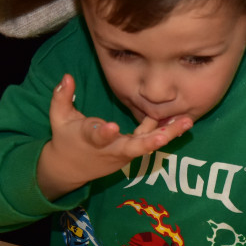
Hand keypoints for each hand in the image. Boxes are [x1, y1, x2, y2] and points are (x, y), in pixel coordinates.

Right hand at [36, 74, 192, 198]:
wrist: (71, 169)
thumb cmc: (66, 138)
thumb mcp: (58, 118)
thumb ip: (61, 97)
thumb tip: (67, 76)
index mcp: (89, 139)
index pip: (97, 136)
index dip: (104, 133)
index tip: (112, 127)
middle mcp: (110, 149)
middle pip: (132, 147)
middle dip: (149, 142)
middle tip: (165, 136)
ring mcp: (123, 153)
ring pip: (147, 145)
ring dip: (167, 134)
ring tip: (186, 122)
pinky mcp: (132, 151)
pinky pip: (149, 139)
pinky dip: (164, 131)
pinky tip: (183, 119)